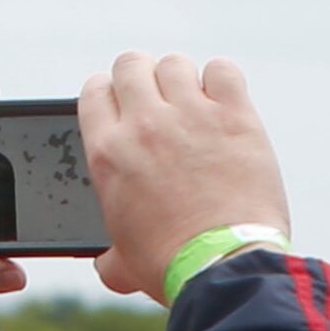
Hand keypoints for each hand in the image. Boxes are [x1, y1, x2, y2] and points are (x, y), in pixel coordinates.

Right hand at [79, 54, 293, 300]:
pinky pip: (222, 70)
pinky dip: (221, 81)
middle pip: (131, 64)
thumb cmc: (172, 267)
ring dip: (182, 80)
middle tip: (158, 101)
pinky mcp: (234, 116)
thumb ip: (109, 256)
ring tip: (194, 106)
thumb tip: (107, 266)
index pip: (94, 90)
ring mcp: (191, 115)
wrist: (222, 267)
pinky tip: (224, 103)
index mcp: (108, 153)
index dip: (109, 94)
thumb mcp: (124, 262)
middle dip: (142, 77)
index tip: (124, 106)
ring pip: (175, 64)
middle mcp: (144, 124)